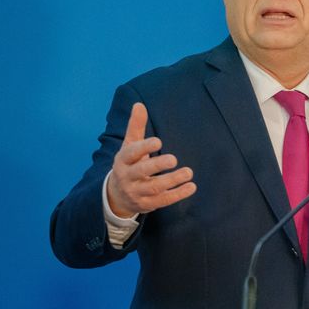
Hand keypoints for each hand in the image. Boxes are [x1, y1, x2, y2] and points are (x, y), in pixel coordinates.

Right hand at [106, 102, 196, 217]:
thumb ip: (136, 126)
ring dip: (172, 180)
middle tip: (174, 159)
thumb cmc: (128, 164)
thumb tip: (139, 104)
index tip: (158, 141)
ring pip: (154, 188)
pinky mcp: (147, 205)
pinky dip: (178, 194)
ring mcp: (136, 192)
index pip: (131, 153)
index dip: (144, 147)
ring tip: (188, 172)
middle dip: (157, 165)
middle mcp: (127, 177)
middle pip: (141, 171)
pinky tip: (191, 186)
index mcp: (123, 160)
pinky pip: (163, 200)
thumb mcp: (129, 145)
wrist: (116, 196)